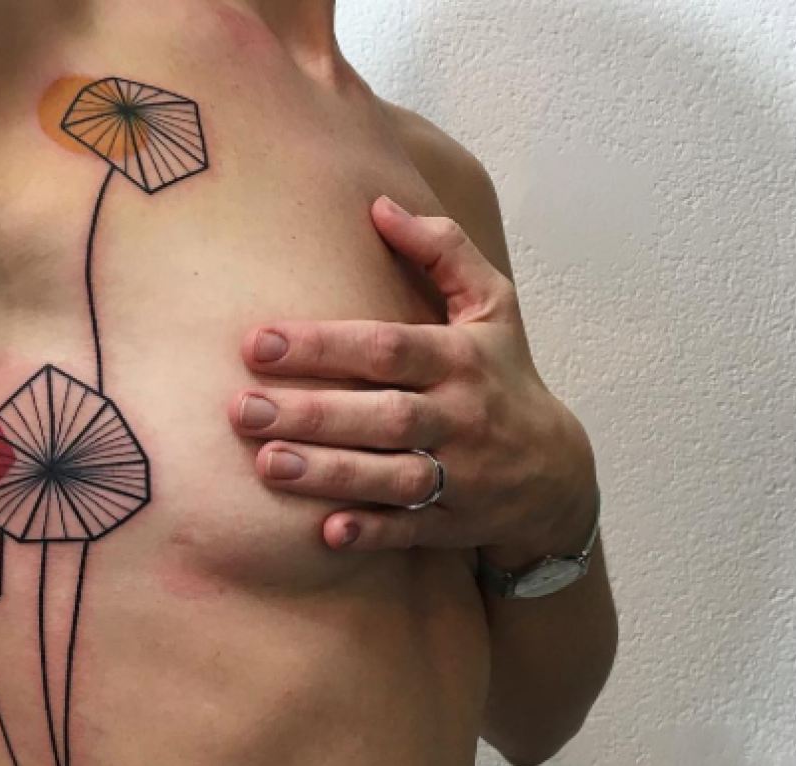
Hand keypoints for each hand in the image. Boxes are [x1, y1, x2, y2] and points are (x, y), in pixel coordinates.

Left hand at [230, 196, 597, 560]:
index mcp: (461, 358)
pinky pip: (411, 531)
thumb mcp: (493, 307)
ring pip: (392, 476)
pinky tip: (327, 533)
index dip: (324, 346)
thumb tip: (380, 203)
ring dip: (331, 473)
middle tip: (241, 410)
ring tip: (268, 465)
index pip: (387, 347)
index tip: (258, 342)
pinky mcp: (453, 522)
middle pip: (383, 415)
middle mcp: (461, 417)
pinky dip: (373, 533)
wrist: (555, 473)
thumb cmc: (505, 377)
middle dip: (312, 413)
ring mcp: (460, 475)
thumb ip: (441, 251)